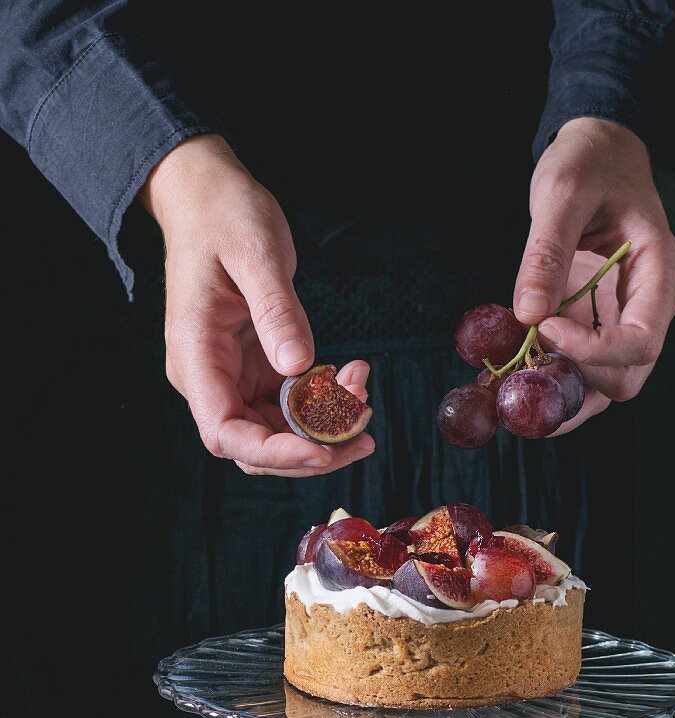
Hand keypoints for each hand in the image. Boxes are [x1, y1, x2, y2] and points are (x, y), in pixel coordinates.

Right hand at [140, 135, 374, 474]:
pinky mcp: (256, 368)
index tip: (325, 448)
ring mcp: (232, 376)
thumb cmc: (223, 216)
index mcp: (196, 356)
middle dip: (311, 450)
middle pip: (255, 446)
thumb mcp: (256, 254)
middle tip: (364, 434)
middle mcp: (210, 377)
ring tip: (363, 391)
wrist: (207, 195)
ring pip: (277, 431)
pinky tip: (351, 375)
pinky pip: (290, 404)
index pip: (225, 433)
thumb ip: (276, 310)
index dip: (276, 452)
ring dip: (324, 427)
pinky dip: (324, 402)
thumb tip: (299, 365)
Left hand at [513, 118, 674, 433]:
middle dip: (577, 384)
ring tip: (512, 388)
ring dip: (561, 393)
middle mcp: (648, 305)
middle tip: (523, 372)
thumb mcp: (561, 194)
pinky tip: (515, 374)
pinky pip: (581, 367)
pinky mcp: (596, 321)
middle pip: (626, 376)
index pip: (640, 340)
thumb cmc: (589, 163)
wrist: (597, 151)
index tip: (544, 329)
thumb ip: (546, 253)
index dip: (592, 350)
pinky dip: (551, 377)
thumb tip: (527, 315)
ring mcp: (623, 318)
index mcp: (657, 272)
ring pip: (605, 384)